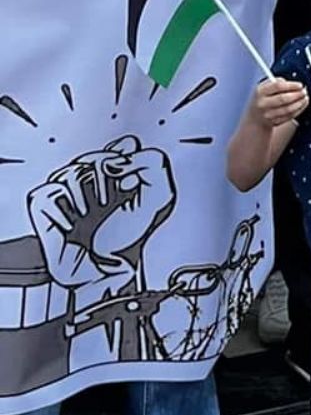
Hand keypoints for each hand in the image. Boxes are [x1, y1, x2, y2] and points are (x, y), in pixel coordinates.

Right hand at [28, 136, 175, 289]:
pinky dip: (63, 211)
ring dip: (89, 194)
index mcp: (120, 170)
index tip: (134, 182)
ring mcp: (67, 189)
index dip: (129, 158)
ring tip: (95, 211)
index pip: (124, 144)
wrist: (108, 271)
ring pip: (72, 171)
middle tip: (115, 198)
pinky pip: (48, 193)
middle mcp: (92, 176)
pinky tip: (73, 223)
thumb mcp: (161, 197)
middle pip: (98, 156)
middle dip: (110, 179)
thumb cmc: (130, 238)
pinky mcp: (45, 205)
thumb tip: (119, 159)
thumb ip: (154, 164)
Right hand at [251, 78, 308, 127]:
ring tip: (305, 98)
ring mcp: (268, 114)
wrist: (255, 118)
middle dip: (297, 95)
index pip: (277, 86)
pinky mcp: (274, 122)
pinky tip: (302, 104)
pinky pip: (289, 116)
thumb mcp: (264, 87)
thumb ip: (276, 82)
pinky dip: (298, 110)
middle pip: (283, 98)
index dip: (291, 85)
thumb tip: (291, 83)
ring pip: (288, 109)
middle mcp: (263, 103)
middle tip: (304, 91)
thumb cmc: (263, 99)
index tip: (300, 85)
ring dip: (299, 103)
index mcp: (260, 91)